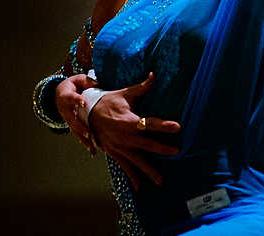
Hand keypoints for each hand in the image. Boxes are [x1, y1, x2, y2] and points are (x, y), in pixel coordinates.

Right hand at [54, 73, 97, 153]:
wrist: (58, 93)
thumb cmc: (72, 85)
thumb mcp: (78, 79)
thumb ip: (88, 82)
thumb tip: (99, 86)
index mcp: (66, 96)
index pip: (72, 97)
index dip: (77, 100)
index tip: (84, 103)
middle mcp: (65, 109)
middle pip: (72, 119)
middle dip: (80, 126)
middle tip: (88, 132)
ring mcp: (68, 119)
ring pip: (75, 130)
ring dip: (83, 138)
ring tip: (92, 146)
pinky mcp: (72, 125)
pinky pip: (78, 135)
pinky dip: (85, 142)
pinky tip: (92, 151)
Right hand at [87, 72, 180, 190]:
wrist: (86, 114)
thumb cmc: (108, 102)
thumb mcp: (125, 94)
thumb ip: (141, 87)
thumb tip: (153, 75)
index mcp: (129, 121)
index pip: (150, 123)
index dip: (164, 125)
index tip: (177, 127)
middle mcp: (125, 136)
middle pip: (147, 145)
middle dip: (162, 149)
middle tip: (176, 152)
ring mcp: (119, 147)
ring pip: (137, 161)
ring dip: (149, 170)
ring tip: (161, 181)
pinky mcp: (114, 153)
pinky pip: (125, 167)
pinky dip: (132, 177)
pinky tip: (139, 187)